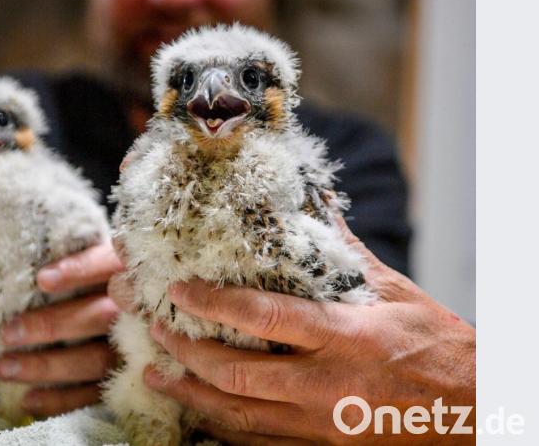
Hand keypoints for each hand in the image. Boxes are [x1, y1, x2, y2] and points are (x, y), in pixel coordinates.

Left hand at [0, 241, 123, 415]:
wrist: (148, 315)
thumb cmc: (107, 279)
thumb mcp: (102, 260)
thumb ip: (77, 257)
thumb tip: (25, 266)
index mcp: (133, 271)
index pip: (108, 266)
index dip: (79, 271)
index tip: (42, 279)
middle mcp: (140, 310)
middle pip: (98, 317)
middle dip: (52, 326)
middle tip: (8, 333)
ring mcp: (137, 348)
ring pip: (95, 359)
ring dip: (47, 366)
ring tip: (5, 367)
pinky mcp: (128, 379)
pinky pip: (96, 393)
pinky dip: (62, 399)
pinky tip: (28, 399)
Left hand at [111, 217, 475, 444]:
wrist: (473, 415)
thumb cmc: (441, 351)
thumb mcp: (397, 295)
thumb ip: (348, 255)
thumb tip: (318, 208)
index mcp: (345, 339)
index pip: (264, 319)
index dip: (213, 304)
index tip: (180, 290)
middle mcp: (326, 385)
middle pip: (236, 373)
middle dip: (187, 352)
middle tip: (158, 331)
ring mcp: (320, 425)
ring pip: (237, 416)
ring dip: (191, 395)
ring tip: (158, 376)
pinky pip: (258, 443)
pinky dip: (222, 428)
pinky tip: (199, 414)